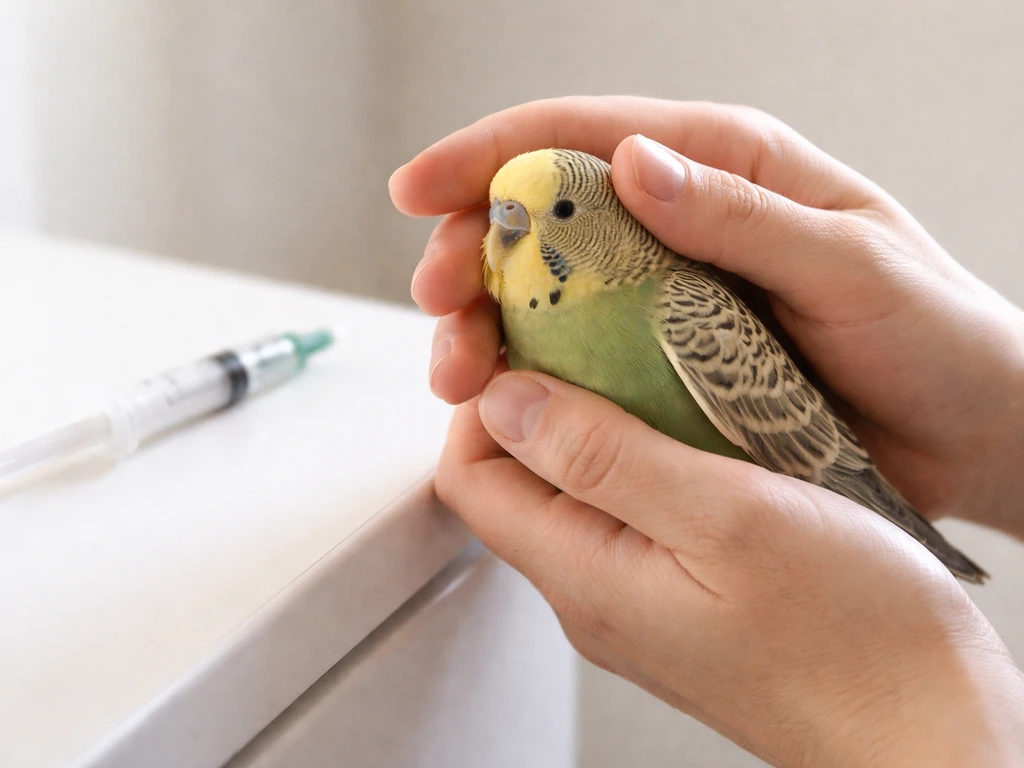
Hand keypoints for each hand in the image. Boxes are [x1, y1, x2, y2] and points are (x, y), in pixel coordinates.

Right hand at [389, 96, 1023, 537]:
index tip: (419, 189)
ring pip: (548, 298)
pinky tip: (501, 403)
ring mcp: (669, 301)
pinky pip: (580, 363)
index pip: (583, 138)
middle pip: (545, 221)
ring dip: (485, 328)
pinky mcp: (667, 366)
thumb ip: (745, 214)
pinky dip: (529, 380)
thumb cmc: (936, 334)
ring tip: (457, 371)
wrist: (972, 431)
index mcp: (724, 168)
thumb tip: (635, 165)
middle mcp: (683, 226)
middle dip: (471, 255)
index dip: (487, 156)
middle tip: (437, 305)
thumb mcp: (854, 262)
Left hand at [434, 371, 1023, 765]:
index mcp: (585, 575)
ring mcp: (638, 597)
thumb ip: (605, 457)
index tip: (534, 344)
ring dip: (602, 423)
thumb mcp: (725, 518)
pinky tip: (702, 426)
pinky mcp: (683, 595)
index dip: (485, 402)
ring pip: (578, 491)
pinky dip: (649, 455)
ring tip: (656, 370)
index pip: (470, 477)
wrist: (924, 726)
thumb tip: (507, 403)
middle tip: (600, 341)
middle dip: (542, 401)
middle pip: (518, 481)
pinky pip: (634, 512)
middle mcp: (596, 592)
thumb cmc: (851, 639)